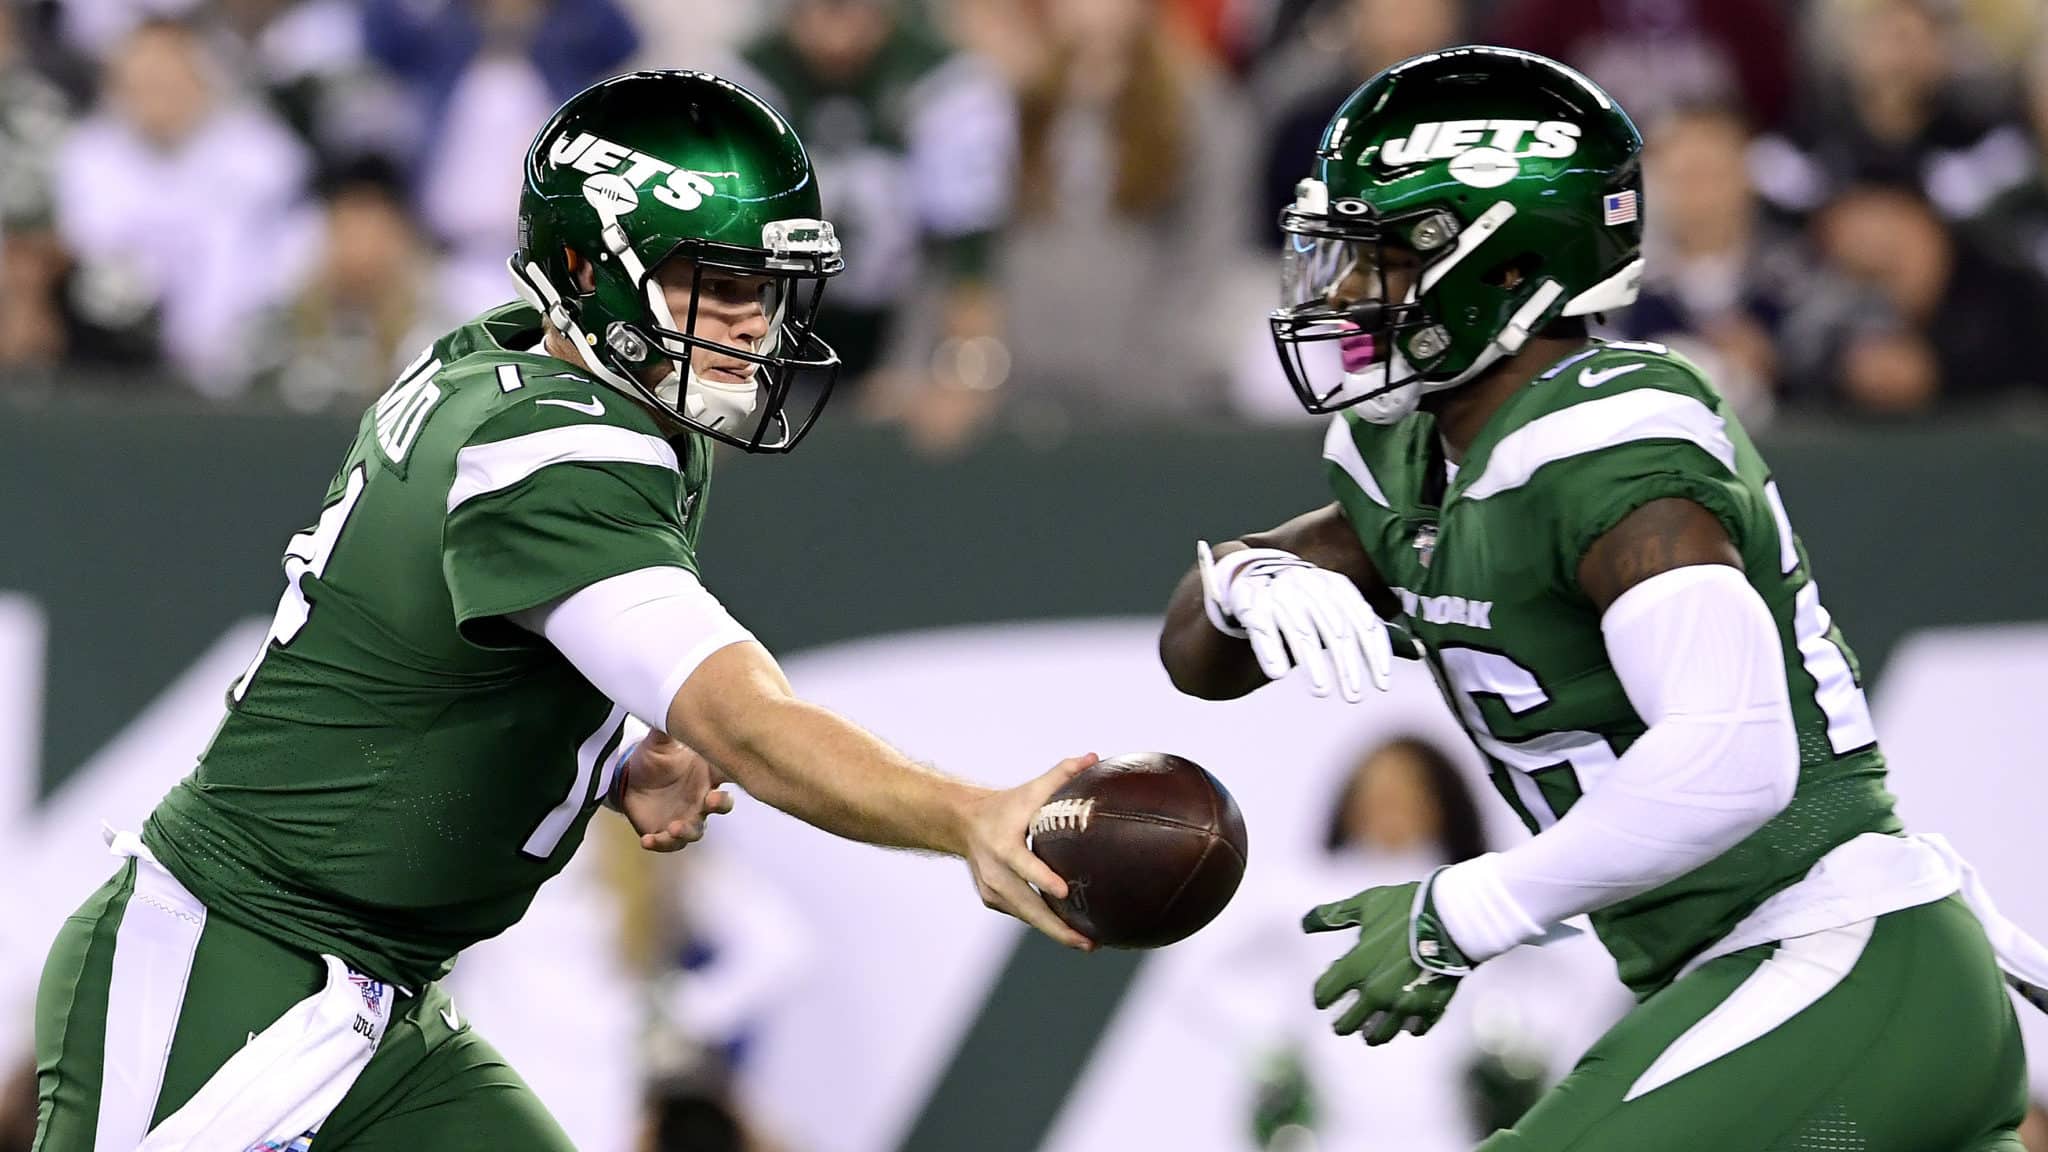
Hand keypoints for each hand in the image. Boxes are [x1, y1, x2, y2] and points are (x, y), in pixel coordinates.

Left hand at [620, 731, 732, 851]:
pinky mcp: (666, 832)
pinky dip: (660, 844)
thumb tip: (672, 702)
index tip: (736, 767)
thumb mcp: (659, 741)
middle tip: (711, 800)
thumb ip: (668, 727)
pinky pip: (668, 843)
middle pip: (720, 805)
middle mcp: (701, 798)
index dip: (736, 770)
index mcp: (706, 774)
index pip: (728, 771)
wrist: (629, 779)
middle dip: (720, 804)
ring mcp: (686, 817)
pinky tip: (647, 840)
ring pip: (696, 830)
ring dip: (688, 830)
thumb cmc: (653, 759)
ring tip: (676, 827)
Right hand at [961, 753, 1098, 949]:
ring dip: (1054, 931)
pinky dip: (1043, 922)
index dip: (1043, 879)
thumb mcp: (1031, 789)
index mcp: (1004, 845)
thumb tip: (1094, 757)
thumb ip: (1062, 774)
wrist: (962, 823)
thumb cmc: (1006, 805)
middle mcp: (994, 872)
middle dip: (1057, 927)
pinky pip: (1021, 913)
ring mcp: (990, 889)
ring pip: (1026, 916)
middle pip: (1027, 906)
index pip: (1024, 866)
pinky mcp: (991, 899)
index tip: (1064, 892)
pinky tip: (1068, 931)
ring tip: (1087, 944)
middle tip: (1088, 943)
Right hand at [1202, 544, 1392, 701]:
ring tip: (1322, 691)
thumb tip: (1416, 652)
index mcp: (1337, 587)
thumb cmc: (1305, 601)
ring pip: (1301, 632)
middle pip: (1335, 631)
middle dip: (1347, 666)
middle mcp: (1312, 587)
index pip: (1363, 622)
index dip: (1375, 654)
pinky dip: (1270, 650)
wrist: (1253, 574)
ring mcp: (1281, 594)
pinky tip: (1277, 673)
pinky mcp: (1252, 603)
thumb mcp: (1338, 609)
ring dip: (1313, 664)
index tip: (1382, 684)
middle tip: (1355, 696)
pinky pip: (1263, 628)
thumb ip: (1366, 631)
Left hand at [1302, 882, 1463, 1044]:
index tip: (1323, 998)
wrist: (1454, 916)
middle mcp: (1375, 992)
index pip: (1324, 995)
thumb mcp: (1365, 905)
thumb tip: (1304, 924)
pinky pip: (1415, 1029)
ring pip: (1379, 1035)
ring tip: (1370, 1032)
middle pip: (1347, 1024)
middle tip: (1343, 1023)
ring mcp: (1403, 1004)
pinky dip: (1409, 1027)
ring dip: (1372, 1034)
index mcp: (1355, 967)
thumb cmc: (1406, 907)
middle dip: (1342, 1023)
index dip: (1321, 996)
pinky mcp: (1430, 1008)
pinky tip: (1407, 1022)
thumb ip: (1333, 916)